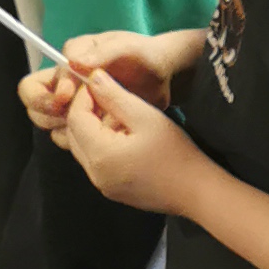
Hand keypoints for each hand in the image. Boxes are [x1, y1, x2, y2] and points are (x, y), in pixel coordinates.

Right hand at [19, 26, 201, 127]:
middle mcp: (66, 82)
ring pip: (47, 122)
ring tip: (90, 126)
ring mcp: (75, 103)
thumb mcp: (127, 47)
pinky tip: (100, 135)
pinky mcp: (87, 121)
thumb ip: (102, 53)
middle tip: (71, 117)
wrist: (165, 76)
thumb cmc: (145, 54)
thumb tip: (74, 63)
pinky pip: (68, 136)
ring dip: (62, 128)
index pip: (36, 82)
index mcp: (69, 60)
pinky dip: (79, 138)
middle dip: (46, 113)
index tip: (67, 97)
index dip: (48, 94)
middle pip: (33, 103)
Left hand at [54, 67, 203, 213]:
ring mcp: (102, 185)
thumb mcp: (145, 116)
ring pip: (82, 149)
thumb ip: (115, 96)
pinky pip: (94, 162)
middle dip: (84, 112)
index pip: (75, 119)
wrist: (195, 190)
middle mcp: (94, 174)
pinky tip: (122, 134)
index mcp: (100, 155)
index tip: (97, 83)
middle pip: (73, 135)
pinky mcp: (111, 189)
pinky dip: (100, 144)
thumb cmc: (175, 152)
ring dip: (91, 128)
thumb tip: (93, 77)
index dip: (82, 97)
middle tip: (105, 95)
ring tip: (116, 113)